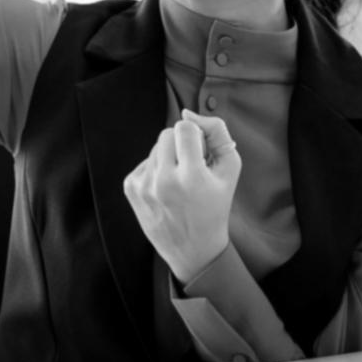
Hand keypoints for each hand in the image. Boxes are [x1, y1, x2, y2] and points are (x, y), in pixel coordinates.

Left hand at [123, 110, 241, 283]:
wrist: (194, 249)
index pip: (184, 127)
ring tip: (180, 181)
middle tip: (192, 166)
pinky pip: (144, 161)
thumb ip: (217, 132)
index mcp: (191, 177)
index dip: (196, 135)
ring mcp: (144, 187)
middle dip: (181, 144)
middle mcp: (164, 182)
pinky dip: (156, 169)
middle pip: (167, 134)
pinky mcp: (131, 190)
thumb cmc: (216, 205)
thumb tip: (187, 112)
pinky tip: (166, 188)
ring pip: (155, 148)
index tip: (202, 153)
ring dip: (168, 157)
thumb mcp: (230, 168)